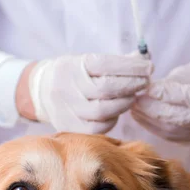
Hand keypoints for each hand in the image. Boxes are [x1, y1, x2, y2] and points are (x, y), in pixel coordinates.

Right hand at [21, 53, 151, 133]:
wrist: (40, 91)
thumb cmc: (72, 74)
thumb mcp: (88, 61)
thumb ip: (116, 62)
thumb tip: (144, 60)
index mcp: (73, 66)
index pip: (106, 64)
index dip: (131, 67)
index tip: (148, 67)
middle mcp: (68, 87)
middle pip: (106, 89)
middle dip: (131, 86)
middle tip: (144, 83)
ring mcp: (67, 109)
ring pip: (102, 111)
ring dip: (124, 104)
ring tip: (131, 97)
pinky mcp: (68, 126)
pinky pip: (96, 128)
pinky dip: (111, 120)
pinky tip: (116, 112)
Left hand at [132, 60, 189, 142]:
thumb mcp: (185, 74)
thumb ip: (169, 85)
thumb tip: (146, 92)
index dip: (167, 95)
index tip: (148, 89)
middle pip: (181, 119)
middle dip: (154, 110)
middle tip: (136, 101)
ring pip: (173, 131)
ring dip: (150, 120)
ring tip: (135, 109)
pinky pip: (170, 137)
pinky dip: (153, 127)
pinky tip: (141, 118)